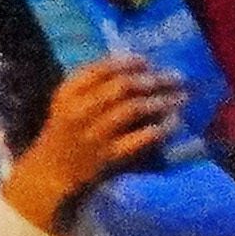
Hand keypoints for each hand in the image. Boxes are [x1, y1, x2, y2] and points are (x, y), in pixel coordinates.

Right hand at [2, 55, 184, 231]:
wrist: (53, 173)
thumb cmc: (66, 133)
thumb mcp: (69, 104)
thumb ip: (94, 86)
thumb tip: (138, 68)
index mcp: (67, 93)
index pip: (100, 69)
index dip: (128, 62)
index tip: (148, 62)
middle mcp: (79, 111)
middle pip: (122, 86)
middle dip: (153, 79)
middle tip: (176, 77)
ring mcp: (95, 134)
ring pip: (133, 108)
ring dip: (161, 100)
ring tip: (180, 97)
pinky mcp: (110, 156)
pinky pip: (142, 137)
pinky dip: (162, 127)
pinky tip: (175, 122)